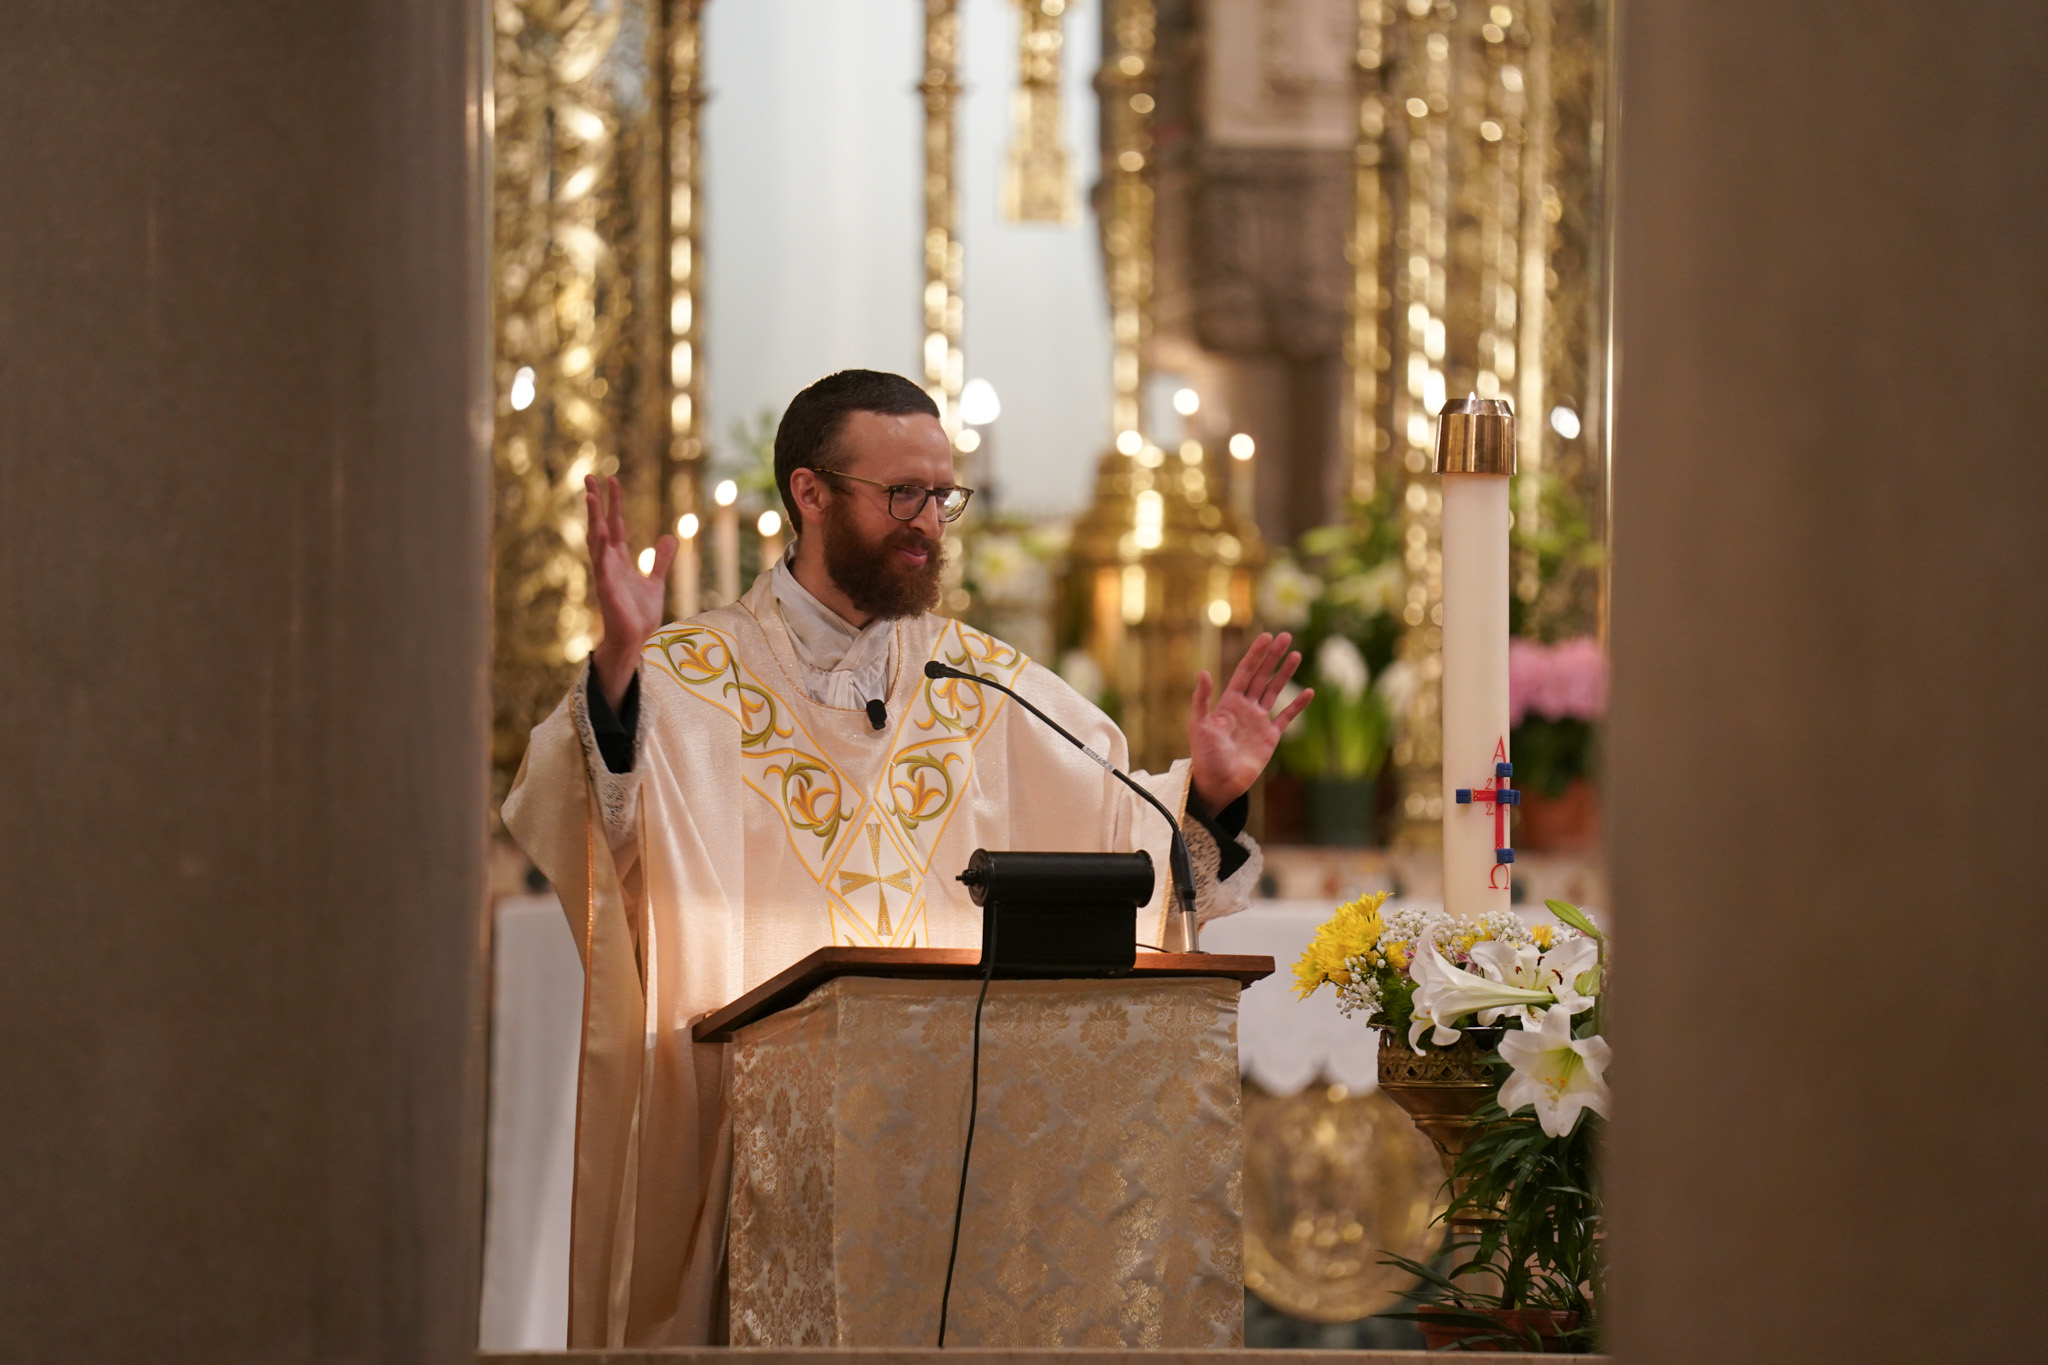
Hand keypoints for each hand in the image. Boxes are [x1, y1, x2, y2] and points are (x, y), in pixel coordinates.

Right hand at [585, 474, 675, 711]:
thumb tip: (669, 537)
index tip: (611, 480)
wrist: (636, 639)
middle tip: (590, 476)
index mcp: (619, 559)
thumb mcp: (656, 581)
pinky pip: (602, 564)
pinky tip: (599, 530)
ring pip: (597, 540)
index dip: (614, 503)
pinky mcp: (607, 588)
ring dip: (593, 517)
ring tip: (590, 495)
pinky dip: (600, 547)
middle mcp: (609, 562)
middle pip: (601, 525)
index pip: (615, 524)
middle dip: (596, 502)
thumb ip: (662, 560)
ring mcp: (606, 573)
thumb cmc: (640, 613)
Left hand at [1188, 632, 1312, 811]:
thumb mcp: (1198, 725)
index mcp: (1228, 702)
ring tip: (1297, 654)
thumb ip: (1201, 699)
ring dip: (1285, 673)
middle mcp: (1245, 708)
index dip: (1255, 654)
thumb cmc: (1204, 756)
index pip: (1245, 672)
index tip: (1266, 636)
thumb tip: (1204, 672)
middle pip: (1262, 676)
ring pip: (1275, 691)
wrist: (1218, 783)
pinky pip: (1287, 717)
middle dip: (1273, 656)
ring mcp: (1259, 721)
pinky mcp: (1270, 737)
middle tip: (1286, 636)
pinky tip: (1309, 691)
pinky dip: (1297, 705)